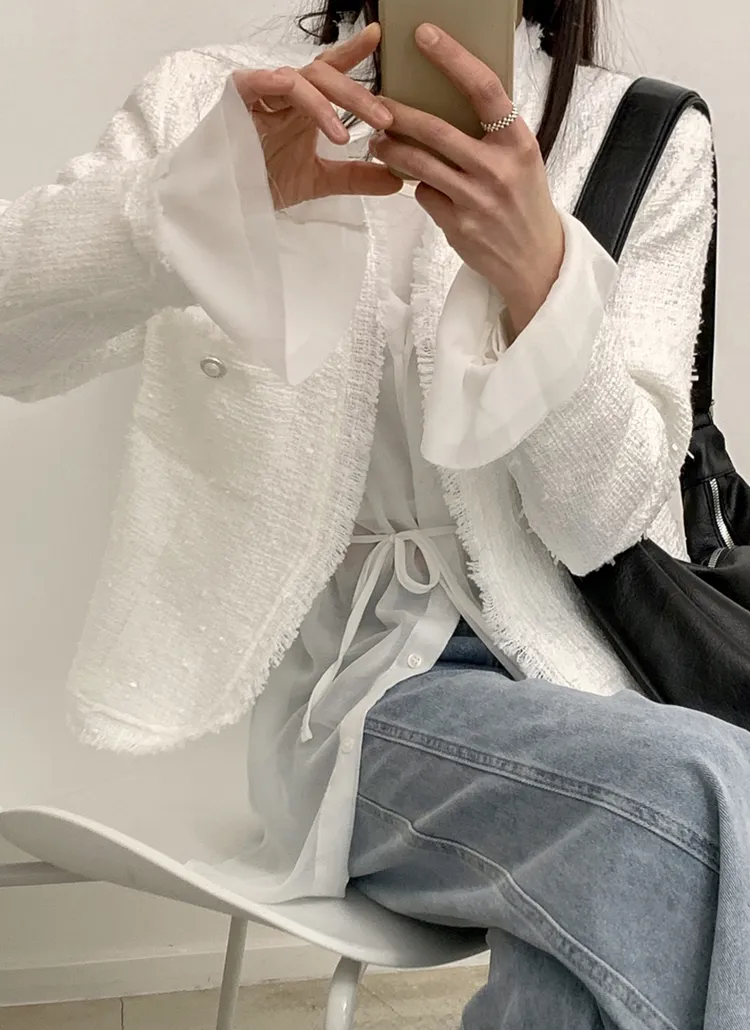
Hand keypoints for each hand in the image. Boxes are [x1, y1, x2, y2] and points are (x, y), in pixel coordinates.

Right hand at [232, 24, 401, 210]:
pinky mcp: (239, 98)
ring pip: (301, 80)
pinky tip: (307, 104)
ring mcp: (263, 93)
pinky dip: (286, 88)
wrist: (229, 203)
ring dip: (328, 104)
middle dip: (356, 95)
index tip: (378, 37)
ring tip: (345, 136)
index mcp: (304, 105)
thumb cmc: (265, 180)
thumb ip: (356, 177)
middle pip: (325, 76)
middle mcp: (286, 94)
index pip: (331, 72)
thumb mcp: (319, 180)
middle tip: (385, 118)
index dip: (353, 53)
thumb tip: (395, 179)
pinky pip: (262, 81)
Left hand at [370, 23, 564, 335]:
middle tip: (376, 102)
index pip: (484, 89)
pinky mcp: (458, 225)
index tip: (425, 36)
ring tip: (379, 140)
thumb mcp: (522, 160)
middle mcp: (498, 169)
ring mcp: (476, 200)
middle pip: (437, 130)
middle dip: (400, 114)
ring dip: (393, 149)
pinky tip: (415, 182)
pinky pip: (425, 195)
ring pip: (420, 164)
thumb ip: (493, 134)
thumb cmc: (525, 203)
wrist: (535, 260)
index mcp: (519, 142)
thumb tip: (451, 102)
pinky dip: (417, 186)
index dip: (452, 59)